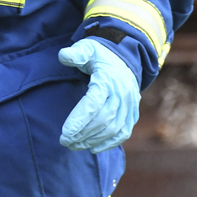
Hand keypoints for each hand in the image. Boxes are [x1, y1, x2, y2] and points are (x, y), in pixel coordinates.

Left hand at [58, 37, 140, 151]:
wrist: (124, 57)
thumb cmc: (99, 54)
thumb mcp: (87, 48)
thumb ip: (76, 52)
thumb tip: (63, 56)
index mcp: (107, 80)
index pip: (93, 104)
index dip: (79, 120)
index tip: (64, 133)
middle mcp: (121, 94)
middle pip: (102, 120)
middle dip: (83, 134)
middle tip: (64, 142)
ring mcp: (129, 105)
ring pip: (113, 129)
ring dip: (93, 140)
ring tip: (74, 146)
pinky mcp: (132, 113)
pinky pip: (124, 132)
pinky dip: (110, 143)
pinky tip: (93, 148)